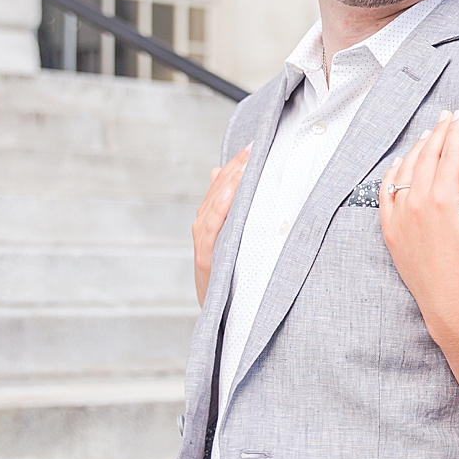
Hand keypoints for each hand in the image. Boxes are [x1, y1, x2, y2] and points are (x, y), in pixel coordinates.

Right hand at [193, 145, 250, 304]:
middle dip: (237, 167)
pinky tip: (229, 193)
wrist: (218, 314)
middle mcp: (203, 226)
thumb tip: (217, 171)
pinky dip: (219, 209)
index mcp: (211, 219)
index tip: (255, 145)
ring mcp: (204, 242)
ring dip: (229, 182)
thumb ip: (223, 207)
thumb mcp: (227, 238)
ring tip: (245, 163)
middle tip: (255, 147)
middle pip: (218, 189)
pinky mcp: (206, 258)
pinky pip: (212, 229)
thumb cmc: (227, 274)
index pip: (222, 183)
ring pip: (214, 204)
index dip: (237, 163)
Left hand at [379, 112, 458, 365]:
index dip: (455, 132)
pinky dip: (393, 173)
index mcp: (442, 199)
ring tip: (428, 135)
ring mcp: (399, 216)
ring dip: (417, 149)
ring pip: (404, 170)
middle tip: (446, 117)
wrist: (448, 303)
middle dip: (437, 134)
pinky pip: (386, 192)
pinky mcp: (390, 230)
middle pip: (426, 157)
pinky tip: (400, 164)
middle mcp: (416, 203)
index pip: (448, 154)